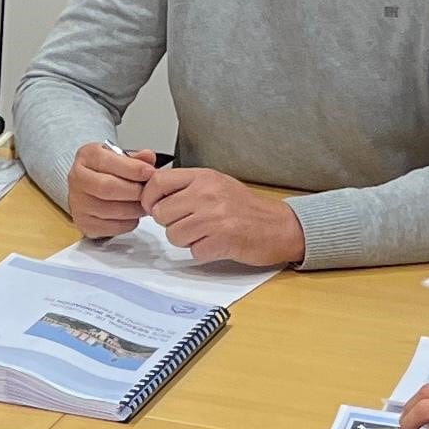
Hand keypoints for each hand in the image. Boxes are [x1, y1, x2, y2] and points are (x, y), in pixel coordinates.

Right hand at [66, 142, 158, 238]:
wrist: (88, 191)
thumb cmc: (105, 172)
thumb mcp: (119, 157)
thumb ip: (135, 158)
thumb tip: (147, 157)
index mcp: (86, 157)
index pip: (106, 161)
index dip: (131, 168)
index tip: (149, 172)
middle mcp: (77, 179)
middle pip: (107, 187)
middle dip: (134, 190)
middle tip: (148, 191)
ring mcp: (79, 203)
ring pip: (112, 210)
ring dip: (135, 208)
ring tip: (144, 203)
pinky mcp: (84, 223)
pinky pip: (113, 226)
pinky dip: (129, 222)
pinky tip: (133, 214)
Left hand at [144, 166, 306, 268]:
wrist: (279, 226)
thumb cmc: (245, 208)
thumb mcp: (216, 184)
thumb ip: (186, 186)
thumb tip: (151, 192)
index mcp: (204, 177)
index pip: (158, 182)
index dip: (149, 199)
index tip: (154, 207)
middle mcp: (207, 194)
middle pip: (161, 213)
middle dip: (170, 223)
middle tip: (189, 224)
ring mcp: (215, 217)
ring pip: (173, 235)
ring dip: (186, 240)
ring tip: (205, 234)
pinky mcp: (222, 240)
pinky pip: (193, 251)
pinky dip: (202, 251)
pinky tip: (217, 243)